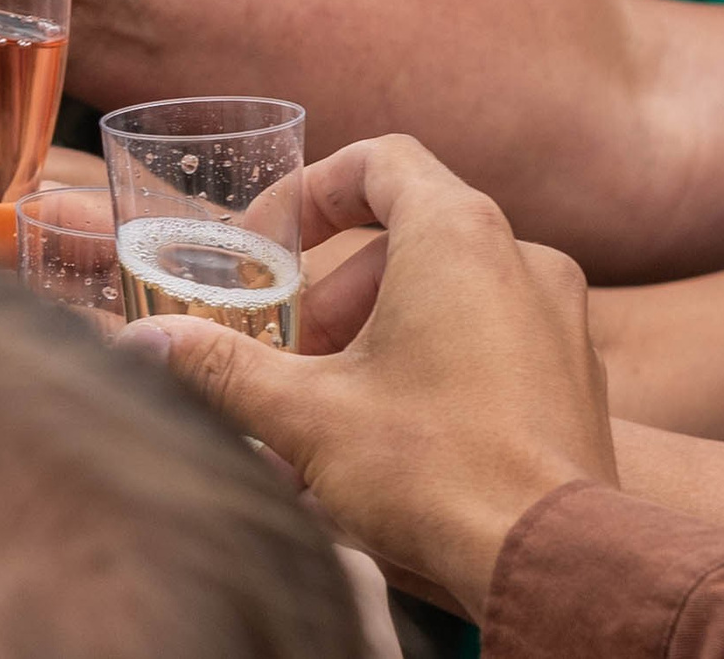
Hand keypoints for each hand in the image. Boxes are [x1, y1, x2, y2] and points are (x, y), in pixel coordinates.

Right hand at [128, 136, 610, 621]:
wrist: (548, 563)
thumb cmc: (436, 470)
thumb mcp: (306, 414)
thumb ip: (222, 368)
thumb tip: (148, 345)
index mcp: (459, 235)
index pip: (380, 161)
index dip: (312, 192)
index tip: (269, 243)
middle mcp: (523, 258)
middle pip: (405, 242)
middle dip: (333, 300)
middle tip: (291, 360)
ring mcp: (561, 319)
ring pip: (447, 299)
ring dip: (376, 343)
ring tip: (329, 420)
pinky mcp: (575, 378)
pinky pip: (490, 345)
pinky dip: (432, 372)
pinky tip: (390, 448)